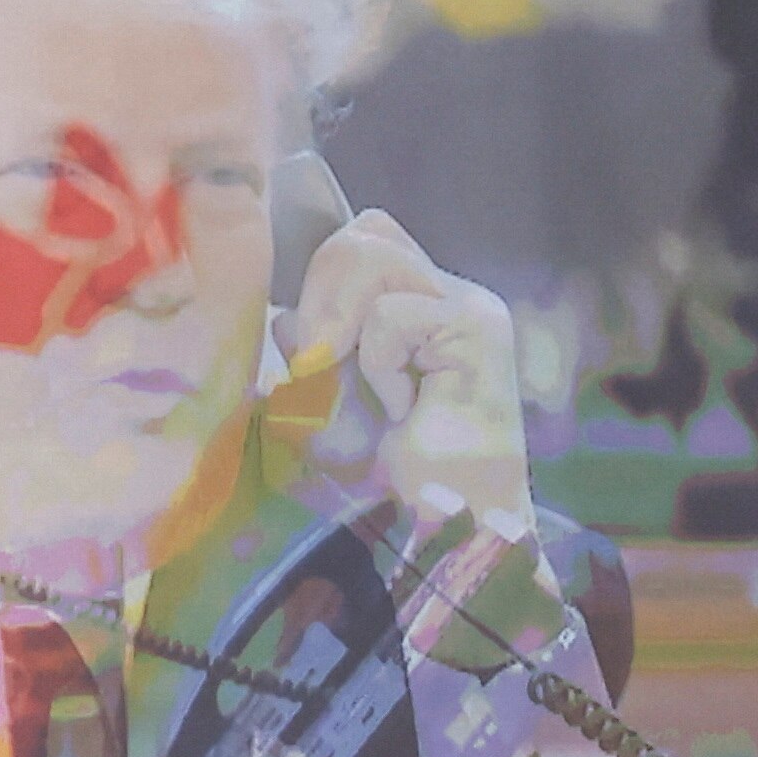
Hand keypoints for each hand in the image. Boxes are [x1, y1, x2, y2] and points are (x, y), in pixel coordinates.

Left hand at [282, 210, 532, 535]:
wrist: (455, 522)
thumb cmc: (399, 475)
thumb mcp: (332, 411)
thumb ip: (310, 358)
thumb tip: (282, 318)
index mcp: (424, 303)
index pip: (367, 237)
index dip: (324, 278)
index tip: (313, 350)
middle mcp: (453, 292)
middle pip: (367, 234)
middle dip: (321, 295)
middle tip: (320, 365)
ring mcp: (469, 305)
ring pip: (374, 261)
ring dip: (343, 328)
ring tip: (365, 384)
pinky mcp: (476, 328)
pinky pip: (389, 317)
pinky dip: (378, 364)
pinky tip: (403, 405)